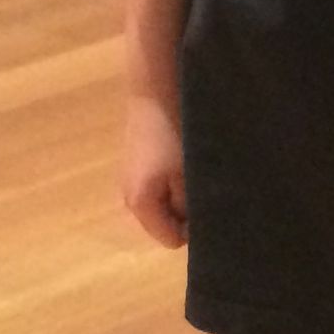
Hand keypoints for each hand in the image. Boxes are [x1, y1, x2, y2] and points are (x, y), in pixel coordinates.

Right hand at [121, 94, 186, 246]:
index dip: (192, 229)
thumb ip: (189, 207)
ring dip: (178, 196)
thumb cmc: (174, 135)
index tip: (205, 205)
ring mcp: (129, 182)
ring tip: (190, 172)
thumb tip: (192, 226)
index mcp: (139, 205)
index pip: (171, 240)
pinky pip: (157, 188)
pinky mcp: (134, 167)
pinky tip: (178, 160)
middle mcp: (127, 200)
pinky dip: (170, 182)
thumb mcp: (188, 176)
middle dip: (184, 213)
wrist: (154, 93)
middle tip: (199, 188)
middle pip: (164, 224)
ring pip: (162, 205)